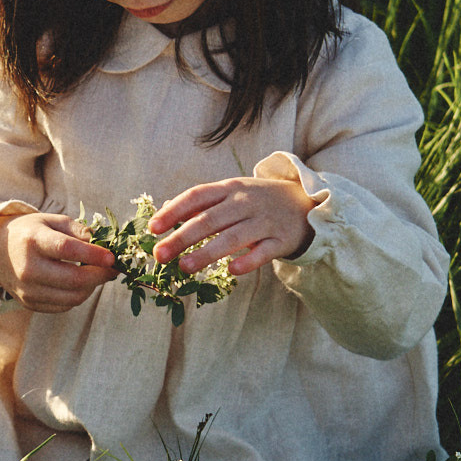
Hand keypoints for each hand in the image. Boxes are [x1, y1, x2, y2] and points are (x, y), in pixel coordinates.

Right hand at [0, 213, 118, 311]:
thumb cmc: (29, 232)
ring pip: (72, 297)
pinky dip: (78, 296)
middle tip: (113, 269)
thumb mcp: (51, 221)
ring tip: (96, 275)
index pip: (67, 250)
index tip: (112, 258)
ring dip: (91, 287)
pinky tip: (80, 283)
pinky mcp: (29, 303)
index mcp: (33, 241)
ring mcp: (27, 290)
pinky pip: (64, 306)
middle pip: (73, 279)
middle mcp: (28, 268)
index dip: (93, 255)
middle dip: (100, 275)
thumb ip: (77, 230)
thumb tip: (104, 244)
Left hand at [149, 176, 315, 274]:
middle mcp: (244, 203)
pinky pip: (263, 252)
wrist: (306, 203)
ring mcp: (264, 221)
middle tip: (160, 255)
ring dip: (207, 253)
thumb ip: (201, 203)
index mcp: (229, 189)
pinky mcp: (281, 240)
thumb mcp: (231, 193)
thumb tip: (165, 212)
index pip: (196, 196)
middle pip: (209, 220)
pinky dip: (247, 261)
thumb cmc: (257, 201)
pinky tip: (231, 271)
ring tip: (185, 267)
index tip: (154, 228)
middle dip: (182, 237)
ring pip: (233, 237)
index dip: (173, 211)